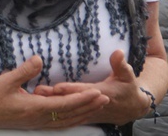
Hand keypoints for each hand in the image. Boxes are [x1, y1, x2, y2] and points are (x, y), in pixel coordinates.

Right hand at [0, 56, 108, 130]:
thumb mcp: (6, 81)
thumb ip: (24, 71)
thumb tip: (39, 59)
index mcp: (35, 108)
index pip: (65, 103)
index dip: (83, 98)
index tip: (98, 93)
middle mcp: (39, 118)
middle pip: (70, 114)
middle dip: (89, 107)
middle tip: (105, 99)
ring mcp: (37, 123)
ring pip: (66, 121)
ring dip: (83, 114)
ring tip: (96, 106)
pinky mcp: (33, 123)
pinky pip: (59, 123)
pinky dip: (72, 119)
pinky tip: (76, 116)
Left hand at [34, 50, 149, 125]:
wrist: (132, 109)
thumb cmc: (128, 88)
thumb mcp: (127, 75)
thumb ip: (120, 64)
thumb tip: (119, 52)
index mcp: (103, 93)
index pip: (84, 91)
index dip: (71, 89)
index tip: (57, 87)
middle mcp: (93, 105)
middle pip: (71, 100)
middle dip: (55, 96)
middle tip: (38, 90)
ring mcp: (89, 113)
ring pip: (67, 108)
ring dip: (52, 103)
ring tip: (35, 95)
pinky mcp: (85, 116)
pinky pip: (69, 115)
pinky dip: (57, 111)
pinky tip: (41, 106)